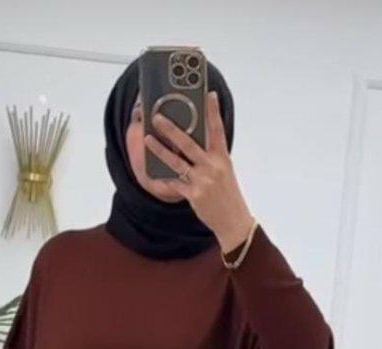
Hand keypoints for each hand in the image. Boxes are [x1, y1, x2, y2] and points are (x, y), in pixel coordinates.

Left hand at [145, 90, 255, 253]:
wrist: (233, 221)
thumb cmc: (228, 195)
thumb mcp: (225, 171)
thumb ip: (212, 156)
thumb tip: (194, 142)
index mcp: (222, 158)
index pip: (218, 130)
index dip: (213, 111)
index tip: (209, 95)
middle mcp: (212, 167)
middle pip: (188, 143)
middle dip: (171, 129)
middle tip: (158, 117)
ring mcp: (202, 181)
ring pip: (176, 161)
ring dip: (160, 149)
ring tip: (148, 139)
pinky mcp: (194, 195)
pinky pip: (174, 183)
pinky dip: (164, 177)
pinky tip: (153, 171)